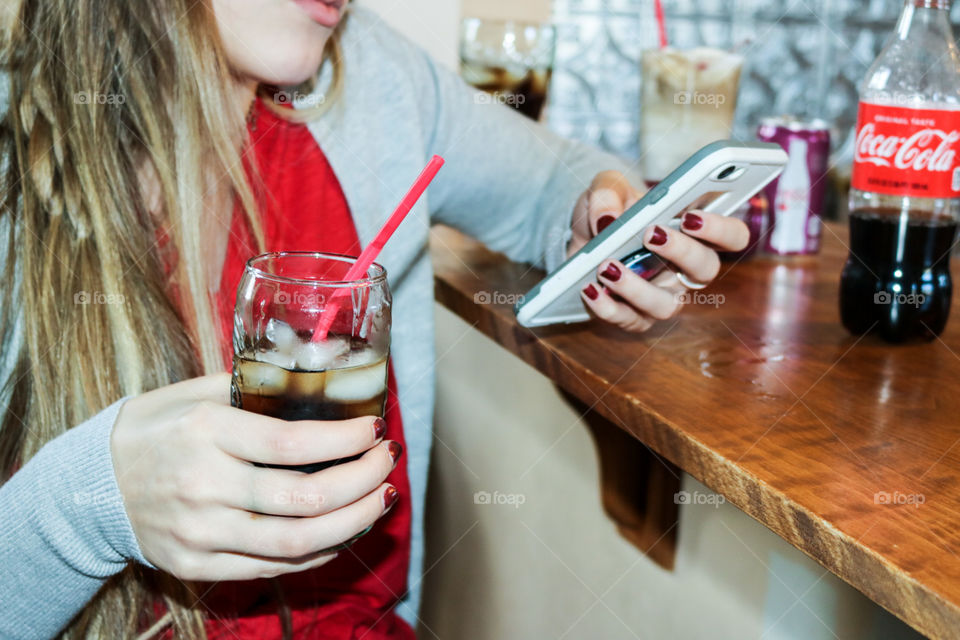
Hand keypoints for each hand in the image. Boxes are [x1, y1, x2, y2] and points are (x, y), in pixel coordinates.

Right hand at [111, 373, 399, 580]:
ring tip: (381, 499)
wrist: (93, 482)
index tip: (375, 430)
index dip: (345, 441)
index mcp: (207, 432)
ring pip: (296, 542)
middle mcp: (203, 485)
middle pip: (304, 499)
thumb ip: (262, 382)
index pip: (292, 444)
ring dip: (354, 522)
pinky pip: (273, 567)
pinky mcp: (197, 565)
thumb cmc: (160, 427)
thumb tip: (332, 361)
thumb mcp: (200, 391)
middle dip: (362, 482)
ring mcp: (200, 532)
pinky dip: (319, 550)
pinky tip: (344, 529)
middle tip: (388, 463)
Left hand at [569, 171, 748, 331]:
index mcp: (695, 233)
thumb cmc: (609, 211)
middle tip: (651, 234)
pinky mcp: (633, 316)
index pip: (732, 235)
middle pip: (706, 269)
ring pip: (666, 305)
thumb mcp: (607, 189)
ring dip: (637, 287)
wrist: (580, 238)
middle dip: (681, 251)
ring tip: (607, 266)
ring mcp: (662, 296)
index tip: (691, 216)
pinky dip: (606, 306)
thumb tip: (608, 220)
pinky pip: (627, 319)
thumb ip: (607, 192)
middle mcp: (686, 269)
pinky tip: (589, 288)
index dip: (720, 229)